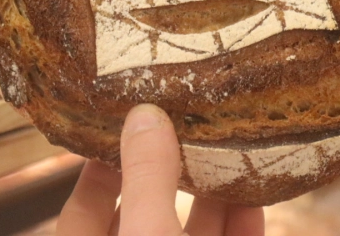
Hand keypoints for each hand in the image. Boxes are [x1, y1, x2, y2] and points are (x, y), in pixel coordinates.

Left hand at [56, 104, 264, 235]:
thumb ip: (146, 178)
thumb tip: (144, 114)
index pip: (83, 208)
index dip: (102, 165)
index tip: (124, 122)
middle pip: (145, 211)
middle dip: (169, 169)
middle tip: (185, 123)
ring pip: (191, 232)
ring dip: (212, 194)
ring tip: (226, 146)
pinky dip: (243, 224)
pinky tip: (256, 194)